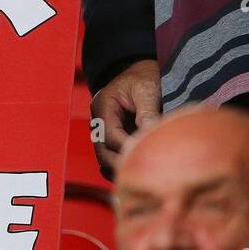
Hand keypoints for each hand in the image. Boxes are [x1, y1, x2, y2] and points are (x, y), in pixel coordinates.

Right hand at [91, 58, 160, 180]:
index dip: (126, 146)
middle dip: (121, 162)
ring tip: (141, 176)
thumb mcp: (145, 89)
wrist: (136, 73)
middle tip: (144, 173)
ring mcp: (102, 132)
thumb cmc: (141, 79)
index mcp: (102, 108)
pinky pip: (110, 158)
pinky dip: (120, 166)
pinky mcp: (110, 139)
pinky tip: (135, 171)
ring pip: (104, 158)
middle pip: (102, 151)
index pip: (110, 135)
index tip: (147, 153)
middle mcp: (98, 122)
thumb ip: (147, 110)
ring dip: (120, 167)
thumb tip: (151, 130)